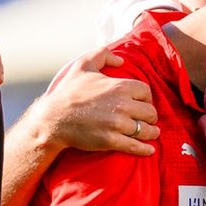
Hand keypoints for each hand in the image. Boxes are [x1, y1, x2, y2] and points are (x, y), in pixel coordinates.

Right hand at [35, 48, 159, 155]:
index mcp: (119, 86)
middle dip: (150, 116)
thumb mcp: (83, 65)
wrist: (53, 118)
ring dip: (151, 132)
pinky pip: (135, 146)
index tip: (142, 103)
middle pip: (150, 112)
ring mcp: (117, 124)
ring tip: (152, 133)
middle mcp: (122, 105)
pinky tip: (149, 150)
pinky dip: (145, 149)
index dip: (146, 98)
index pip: (146, 92)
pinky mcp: (111, 140)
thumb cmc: (68, 92)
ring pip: (146, 130)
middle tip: (147, 119)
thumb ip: (102, 55)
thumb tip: (121, 61)